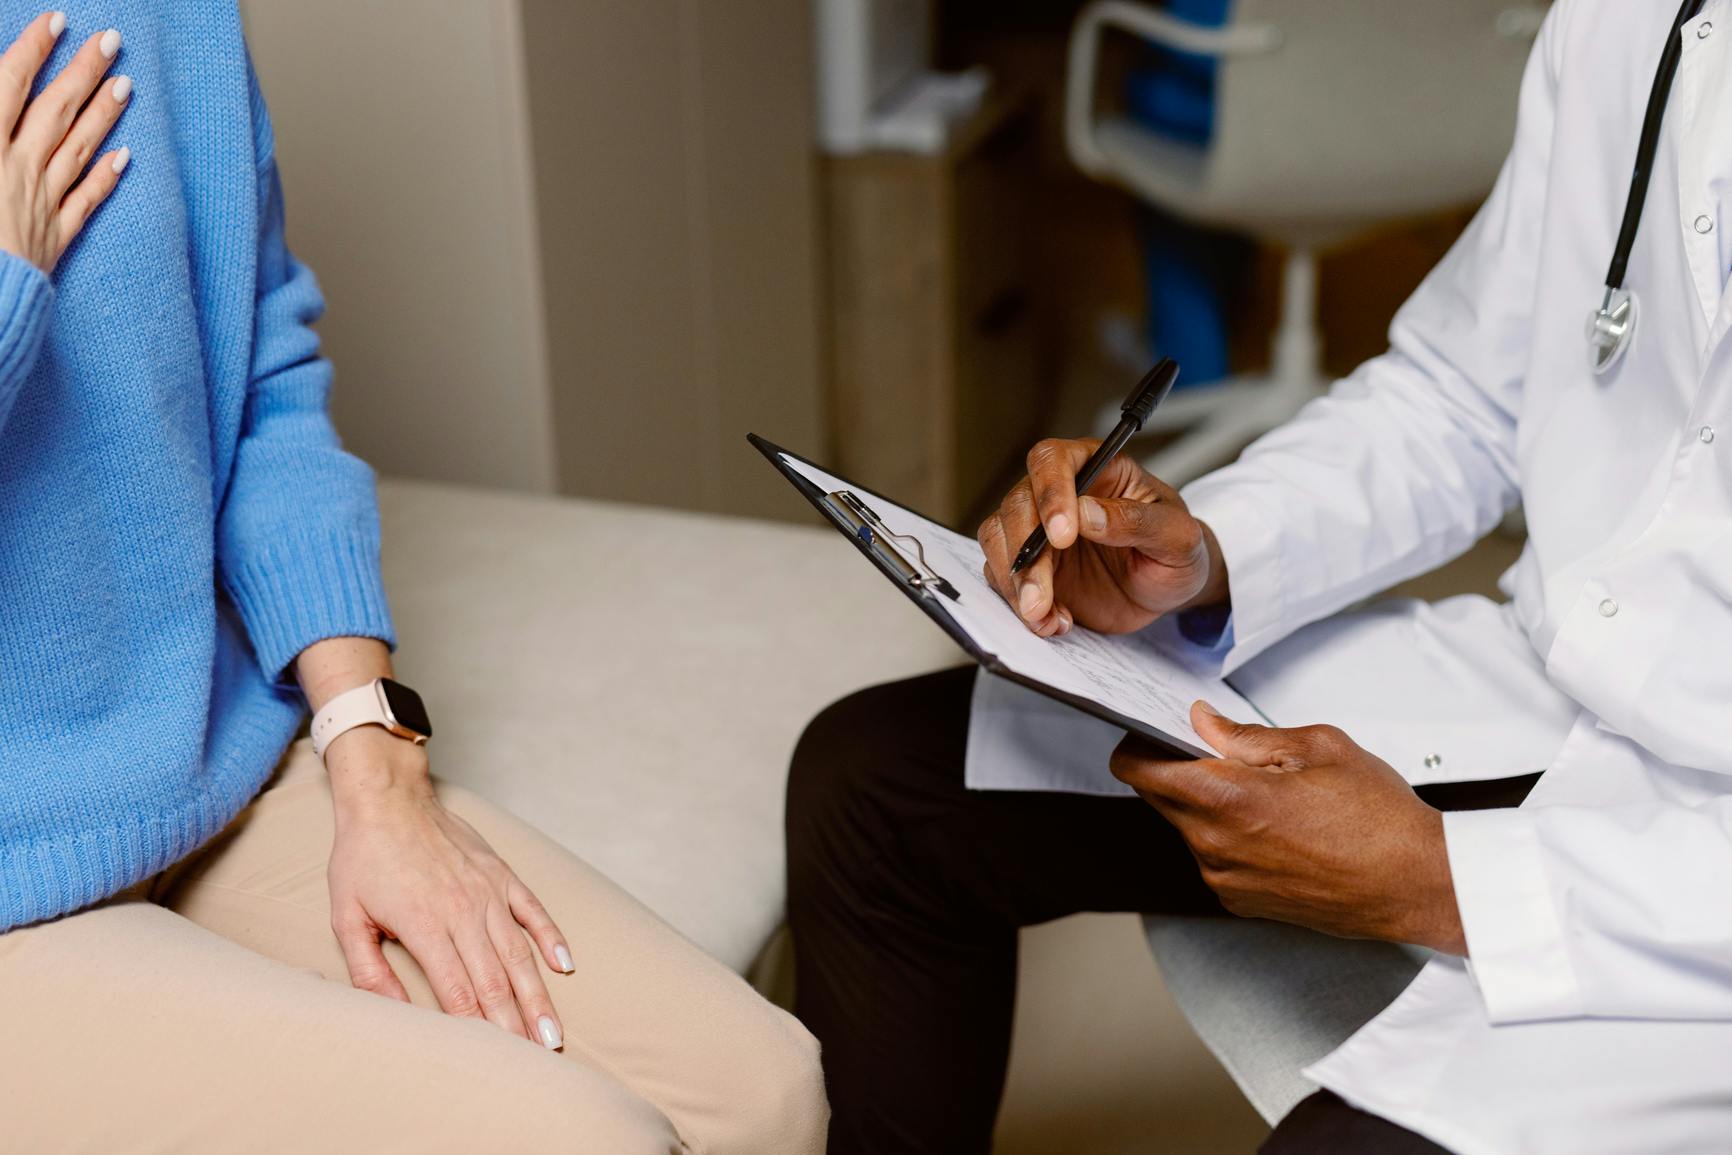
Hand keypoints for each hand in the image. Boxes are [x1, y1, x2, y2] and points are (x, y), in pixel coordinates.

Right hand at [0, 14, 130, 273]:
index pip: (10, 84)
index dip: (34, 49)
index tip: (59, 21)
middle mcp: (16, 169)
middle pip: (56, 110)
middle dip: (84, 71)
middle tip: (113, 40)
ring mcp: (40, 204)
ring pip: (79, 149)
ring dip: (104, 115)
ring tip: (126, 84)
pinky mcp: (52, 239)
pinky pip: (85, 202)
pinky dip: (106, 178)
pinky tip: (125, 158)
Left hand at [324, 726, 575, 1049]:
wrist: (388, 799)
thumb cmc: (362, 859)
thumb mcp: (346, 918)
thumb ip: (369, 970)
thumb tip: (394, 1012)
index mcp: (425, 925)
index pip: (458, 990)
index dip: (478, 1029)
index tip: (495, 1060)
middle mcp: (464, 910)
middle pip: (496, 980)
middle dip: (517, 1025)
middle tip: (537, 1060)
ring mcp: (488, 891)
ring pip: (519, 953)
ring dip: (538, 995)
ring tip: (553, 1032)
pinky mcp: (501, 874)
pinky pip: (533, 910)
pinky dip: (551, 938)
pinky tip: (565, 965)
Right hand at [977, 438, 1227, 636]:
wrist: (1168, 592)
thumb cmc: (1177, 552)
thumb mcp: (1177, 537)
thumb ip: (1135, 521)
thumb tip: (1086, 513)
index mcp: (1097, 470)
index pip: (1054, 460)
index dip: (1050, 493)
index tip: (1062, 536)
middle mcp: (1060, 494)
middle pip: (1017, 504)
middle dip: (1025, 553)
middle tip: (1042, 594)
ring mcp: (1039, 530)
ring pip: (998, 539)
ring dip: (1014, 582)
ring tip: (1045, 616)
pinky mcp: (1030, 565)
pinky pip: (1004, 577)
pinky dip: (1019, 604)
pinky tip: (1053, 622)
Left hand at [1109, 703, 1466, 953]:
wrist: (1419, 885)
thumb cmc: (1380, 819)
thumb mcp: (1318, 747)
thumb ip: (1246, 735)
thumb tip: (1204, 722)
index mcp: (1228, 800)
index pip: (1139, 770)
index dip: (1138, 745)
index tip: (1149, 731)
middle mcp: (1216, 846)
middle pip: (1157, 797)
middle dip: (1175, 769)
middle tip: (1215, 751)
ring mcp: (1226, 878)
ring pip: (1186, 827)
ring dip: (1204, 804)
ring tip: (1262, 791)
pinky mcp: (1240, 902)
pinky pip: (1212, 857)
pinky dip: (1225, 835)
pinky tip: (1271, 825)